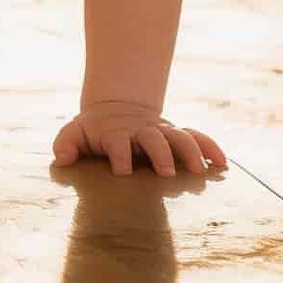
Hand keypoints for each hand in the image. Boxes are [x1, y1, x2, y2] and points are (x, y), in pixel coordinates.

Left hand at [52, 100, 226, 177]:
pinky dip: (210, 147)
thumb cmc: (94, 130)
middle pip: (154, 138)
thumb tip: (60, 159)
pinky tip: (223, 164)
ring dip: (191, 151)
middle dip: (160, 154)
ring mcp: (162, 132)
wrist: (117, 109)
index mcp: (116, 133)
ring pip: (180, 137)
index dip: (119, 156)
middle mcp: (142, 131)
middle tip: (167, 173)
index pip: (118, 143)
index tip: (122, 172)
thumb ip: (66, 143)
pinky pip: (197, 138)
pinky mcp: (177, 135)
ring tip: (201, 170)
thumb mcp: (75, 133)